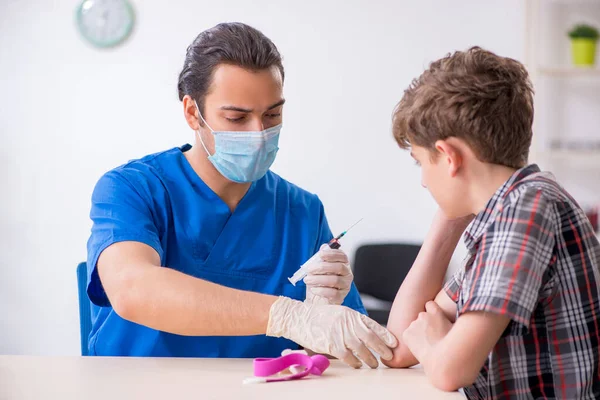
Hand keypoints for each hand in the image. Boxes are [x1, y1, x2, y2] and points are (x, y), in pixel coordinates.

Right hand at [266, 297, 397, 368]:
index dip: (386, 335)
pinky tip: (358, 365)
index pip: (374, 325)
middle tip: (389, 357)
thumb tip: (369, 333)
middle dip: (382, 349)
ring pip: (362, 349)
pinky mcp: (331, 344)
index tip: (394, 343)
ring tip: (374, 364)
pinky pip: (348, 357)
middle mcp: (348, 323)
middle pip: (371, 338)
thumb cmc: (320, 316)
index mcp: (351, 314)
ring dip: (370, 359)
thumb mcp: (340, 312)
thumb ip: (353, 321)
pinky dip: (355, 362)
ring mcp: (340, 334)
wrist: (299, 317)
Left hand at [304, 244, 352, 304]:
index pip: (342, 256)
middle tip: (309, 269)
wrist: (316, 299)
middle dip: (322, 267)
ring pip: (335, 280)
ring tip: (307, 280)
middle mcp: (347, 274)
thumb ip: (320, 258)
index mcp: (343, 264)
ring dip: (319, 279)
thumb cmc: (318, 281)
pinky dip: (321, 290)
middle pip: (339, 267)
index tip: (320, 254)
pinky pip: (333, 293)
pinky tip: (313, 289)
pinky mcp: (341, 297)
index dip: (332, 254)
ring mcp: (345, 286)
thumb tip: (324, 247)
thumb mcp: (317, 268)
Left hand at [402, 301, 452, 362]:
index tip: (435, 320)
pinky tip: (421, 348)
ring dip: (420, 332)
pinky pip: (409, 335)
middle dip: (426, 324)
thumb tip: (462, 313)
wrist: (442, 362)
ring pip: (415, 327)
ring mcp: (413, 325)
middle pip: (423, 317)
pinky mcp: (407, 334)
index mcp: (435, 312)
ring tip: (429, 345)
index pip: (430, 305)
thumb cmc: (454, 347)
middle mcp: (423, 315)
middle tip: (434, 337)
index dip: (432, 312)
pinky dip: (412, 340)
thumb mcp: (458, 329)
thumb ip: (454, 319)